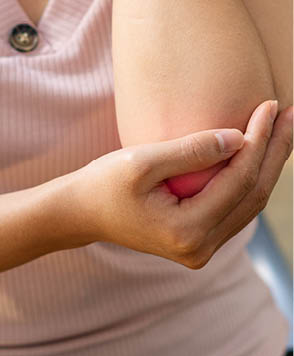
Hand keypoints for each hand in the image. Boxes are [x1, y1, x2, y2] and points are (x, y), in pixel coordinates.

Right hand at [76, 100, 292, 268]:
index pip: (238, 181)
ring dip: (269, 164)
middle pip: (253, 195)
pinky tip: (262, 150)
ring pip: (250, 203)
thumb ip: (190, 150)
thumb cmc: (103, 184)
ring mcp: (202, 249)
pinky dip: (252, 177)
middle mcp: (200, 249)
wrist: (81, 214)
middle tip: (292, 113)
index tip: (271, 105)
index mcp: (186, 232)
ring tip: (285, 127)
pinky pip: (237, 207)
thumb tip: (239, 137)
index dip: (259, 141)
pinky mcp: (201, 241)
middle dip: (275, 151)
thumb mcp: (141, 162)